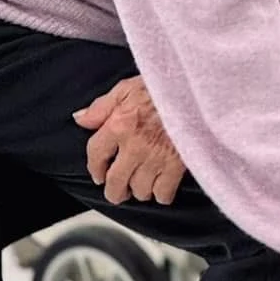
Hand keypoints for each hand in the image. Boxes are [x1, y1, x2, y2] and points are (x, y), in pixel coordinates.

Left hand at [73, 75, 185, 204]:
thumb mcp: (128, 87)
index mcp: (119, 124)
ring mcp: (156, 158)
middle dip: (114, 191)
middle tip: (118, 191)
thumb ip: (102, 106)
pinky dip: (162, 193)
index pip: (96, 155)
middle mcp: (135, 146)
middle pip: (115, 183)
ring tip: (143, 184)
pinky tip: (162, 185)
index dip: (95, 168)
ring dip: (140, 190)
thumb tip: (80, 120)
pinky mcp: (178, 166)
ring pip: (140, 191)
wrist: (198, 91)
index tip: (98, 174)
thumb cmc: (165, 86)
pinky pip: (164, 194)